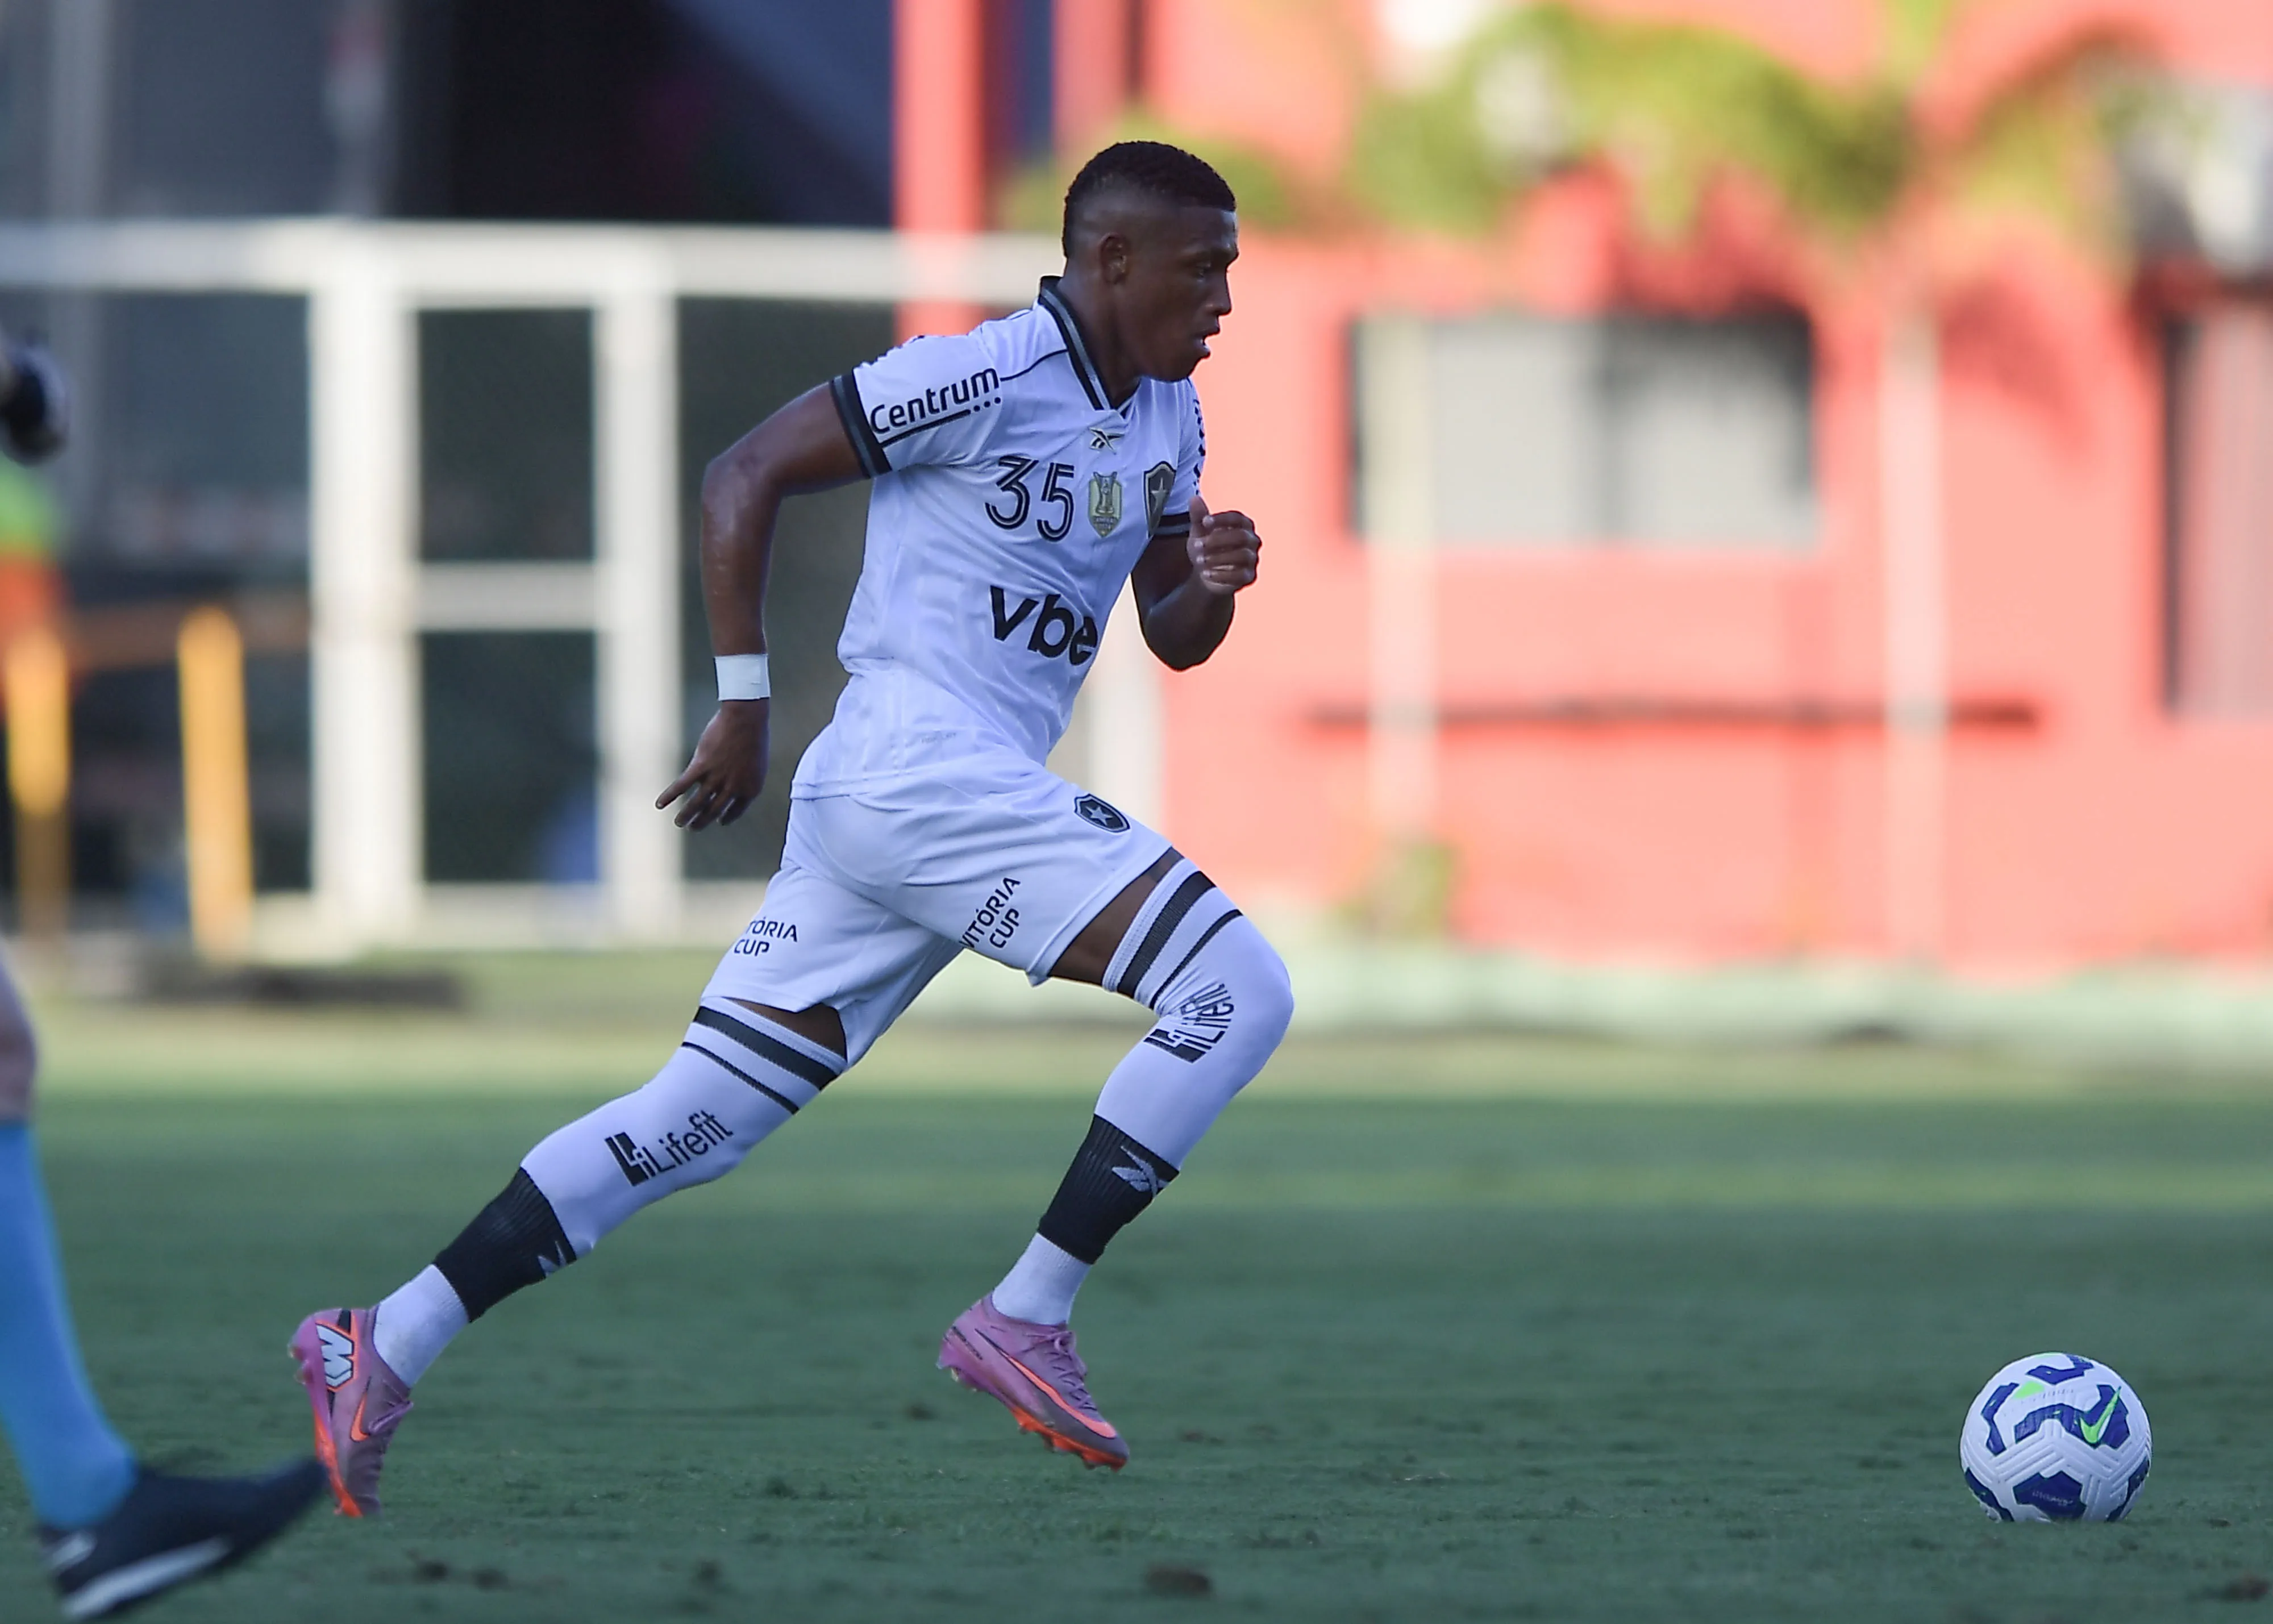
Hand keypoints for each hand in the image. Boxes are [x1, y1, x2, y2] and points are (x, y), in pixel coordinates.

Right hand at [657, 699, 768, 828]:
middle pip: (714, 811)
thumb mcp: (757, 761)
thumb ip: (746, 775)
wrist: (746, 719)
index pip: (737, 811)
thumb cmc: (755, 735)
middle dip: (702, 821)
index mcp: (751, 788)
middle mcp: (733, 788)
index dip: (728, 817)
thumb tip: (735, 780)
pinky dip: (669, 795)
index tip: (720, 821)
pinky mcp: (701, 766)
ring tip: (679, 824)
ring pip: (697, 803)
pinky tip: (660, 804)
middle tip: (694, 827)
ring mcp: (716, 778)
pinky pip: (682, 785)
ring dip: (686, 815)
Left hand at [1186, 495, 1259, 596]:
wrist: (1206, 575)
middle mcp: (1252, 540)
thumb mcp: (1199, 533)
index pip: (1238, 518)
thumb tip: (1194, 497)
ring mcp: (1252, 559)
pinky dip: (1221, 575)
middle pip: (1241, 536)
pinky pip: (1240, 575)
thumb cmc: (1207, 549)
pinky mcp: (1249, 577)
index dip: (1222, 519)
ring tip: (1200, 560)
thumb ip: (1198, 517)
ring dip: (1219, 557)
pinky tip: (1206, 574)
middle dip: (1218, 540)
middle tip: (1198, 544)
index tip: (1204, 522)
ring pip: (1242, 555)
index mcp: (1243, 525)